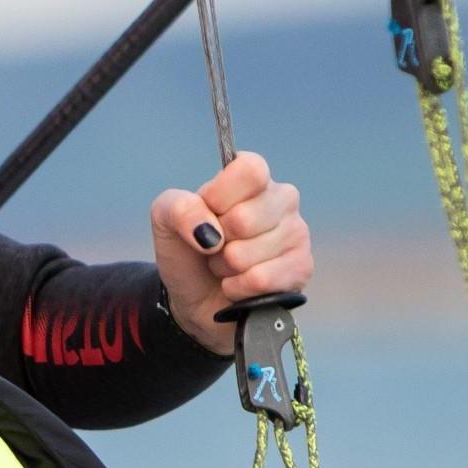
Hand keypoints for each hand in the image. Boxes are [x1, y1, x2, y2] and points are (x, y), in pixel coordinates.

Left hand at [150, 151, 311, 353]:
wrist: (196, 297)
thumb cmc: (187, 250)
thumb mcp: (166, 220)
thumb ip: (179, 208)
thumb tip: (209, 232)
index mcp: (253, 177)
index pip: (250, 170)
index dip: (219, 198)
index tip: (208, 211)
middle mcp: (282, 198)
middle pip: (244, 219)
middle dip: (216, 242)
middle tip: (215, 246)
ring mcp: (296, 232)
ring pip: (247, 254)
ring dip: (225, 268)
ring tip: (227, 265)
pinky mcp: (302, 267)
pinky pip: (261, 280)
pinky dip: (237, 288)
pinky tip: (239, 285)